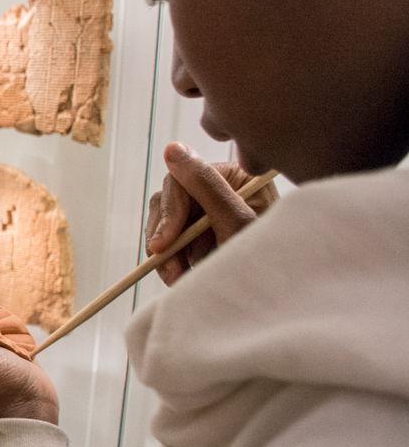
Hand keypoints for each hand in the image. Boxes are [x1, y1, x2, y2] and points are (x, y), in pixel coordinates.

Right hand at [146, 143, 277, 284]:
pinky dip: (171, 261)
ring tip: (178, 277)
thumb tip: (173, 149)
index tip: (164, 245)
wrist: (283, 296)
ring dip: (167, 253)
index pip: (182, 180)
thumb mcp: (237, 223)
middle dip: (165, 237)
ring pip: (164, 224)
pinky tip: (183, 275)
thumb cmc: (270, 260)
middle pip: (168, 202)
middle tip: (170, 269)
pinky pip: (170, 243)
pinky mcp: (200, 238)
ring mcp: (208, 214)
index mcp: (235, 178)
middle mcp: (219, 191)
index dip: (170, 213)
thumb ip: (206, 186)